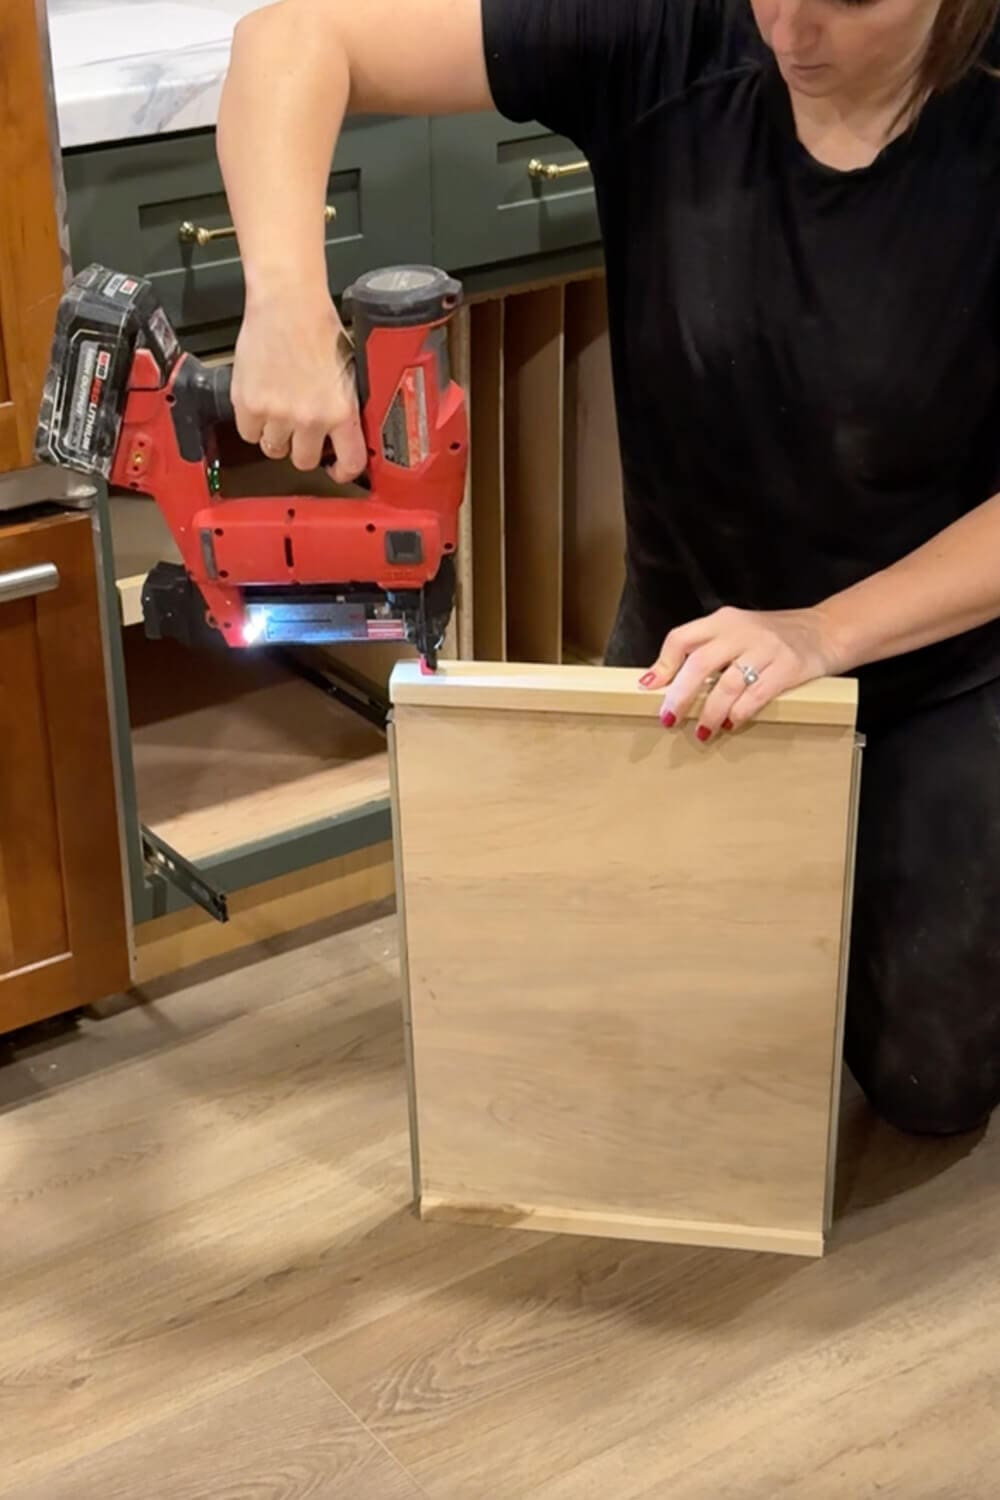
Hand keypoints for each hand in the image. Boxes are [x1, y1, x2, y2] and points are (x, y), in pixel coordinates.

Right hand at [230, 287, 366, 479]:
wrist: (287, 303)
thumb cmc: (319, 328)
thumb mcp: (350, 372)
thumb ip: (347, 407)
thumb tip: (348, 433)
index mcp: (341, 411)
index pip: (349, 463)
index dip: (343, 471)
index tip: (336, 469)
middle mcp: (309, 418)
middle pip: (304, 461)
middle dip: (304, 449)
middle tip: (301, 431)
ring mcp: (276, 413)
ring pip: (273, 449)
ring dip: (277, 436)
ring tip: (280, 412)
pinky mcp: (247, 404)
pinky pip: (248, 434)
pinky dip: (253, 424)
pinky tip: (262, 405)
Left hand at [638, 605, 843, 738]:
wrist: (826, 630)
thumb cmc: (773, 638)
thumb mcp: (737, 633)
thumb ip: (705, 651)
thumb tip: (664, 682)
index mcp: (723, 620)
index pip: (682, 638)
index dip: (662, 665)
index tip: (649, 689)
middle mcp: (742, 631)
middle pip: (700, 663)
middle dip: (680, 695)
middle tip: (669, 719)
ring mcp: (767, 648)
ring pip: (728, 683)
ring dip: (711, 711)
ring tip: (702, 730)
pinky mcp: (789, 667)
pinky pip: (757, 694)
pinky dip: (740, 712)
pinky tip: (731, 723)